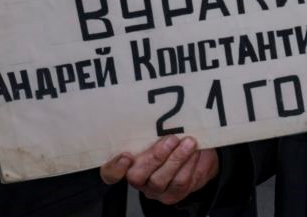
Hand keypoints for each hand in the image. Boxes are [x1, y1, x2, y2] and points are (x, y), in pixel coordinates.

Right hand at [100, 136, 218, 204]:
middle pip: (137, 176)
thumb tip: (153, 110)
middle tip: (172, 139)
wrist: (197, 153)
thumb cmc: (173, 137)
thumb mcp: (159, 131)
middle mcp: (138, 179)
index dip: (114, 167)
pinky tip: (195, 152)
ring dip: (177, 159)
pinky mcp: (172, 195)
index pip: (110, 173)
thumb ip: (152, 127)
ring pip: (160, 180)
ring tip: (189, 143)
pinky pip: (180, 182)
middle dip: (155, 157)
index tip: (126, 155)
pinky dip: (189, 164)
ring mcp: (154, 189)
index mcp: (127, 163)